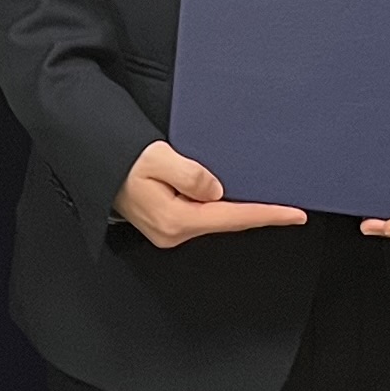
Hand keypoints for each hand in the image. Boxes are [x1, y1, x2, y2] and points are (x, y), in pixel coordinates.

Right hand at [112, 137, 311, 248]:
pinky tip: (232, 198)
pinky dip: (222, 207)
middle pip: (226, 221)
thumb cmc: (120, 159)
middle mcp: (173, 232)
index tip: (295, 214)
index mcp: (174, 219)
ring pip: (215, 219)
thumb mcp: (157, 158)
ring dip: (239, 209)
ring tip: (267, 201)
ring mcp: (169, 231)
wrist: (94, 162)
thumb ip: (190, 174)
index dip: (267, 214)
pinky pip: (203, 215)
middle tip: (290, 208)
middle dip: (257, 213)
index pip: (231, 217)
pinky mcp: (167, 224)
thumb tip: (216, 190)